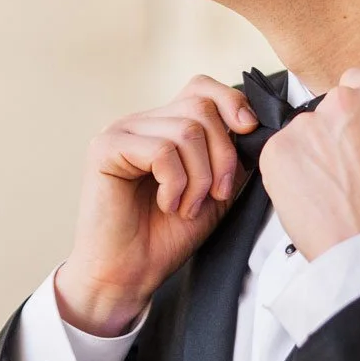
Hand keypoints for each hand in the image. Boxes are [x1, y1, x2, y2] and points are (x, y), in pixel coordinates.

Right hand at [56, 76, 256, 334]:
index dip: (231, 102)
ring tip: (187, 207)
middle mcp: (140, 122)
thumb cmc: (167, 236)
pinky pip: (161, 151)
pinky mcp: (105, 149)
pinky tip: (166, 204)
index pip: (202, 87)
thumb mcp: (215, 189)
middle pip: (200, 107)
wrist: (130, 273)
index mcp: (164, 126)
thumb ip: (230, 154)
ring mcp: (120, 132)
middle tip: (216, 194)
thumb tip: (254, 123)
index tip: (248, 132)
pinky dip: (175, 183)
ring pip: (186, 130)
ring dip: (199, 177)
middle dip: (222, 154)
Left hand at [259, 68, 359, 259]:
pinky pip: (278, 154)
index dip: (353, 110)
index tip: (352, 129)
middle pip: (325, 108)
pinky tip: (306, 195)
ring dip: (306, 154)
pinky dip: (286, 172)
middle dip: (328, 134)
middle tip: (340, 168)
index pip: (356, 82)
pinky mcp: (276, 148)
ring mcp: (306, 124)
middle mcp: (342, 103)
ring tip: (325, 190)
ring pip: (300, 133)